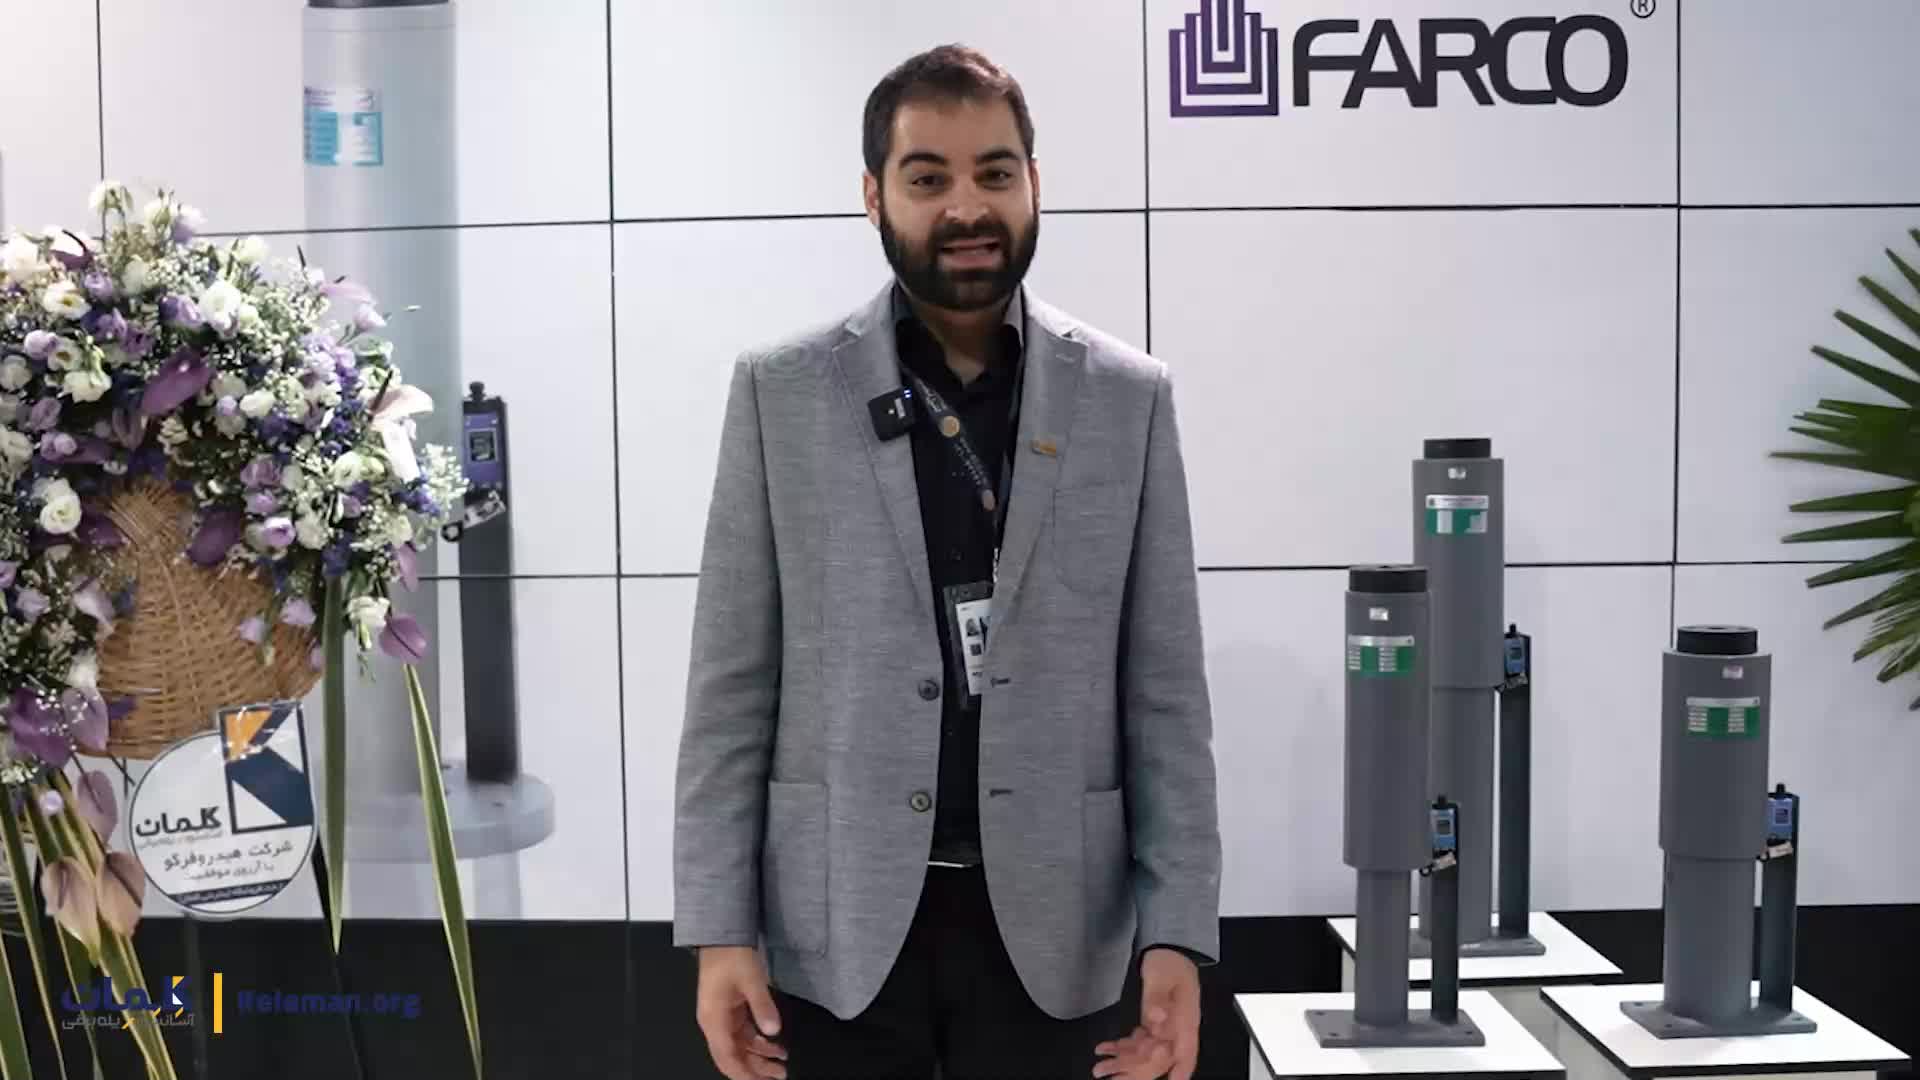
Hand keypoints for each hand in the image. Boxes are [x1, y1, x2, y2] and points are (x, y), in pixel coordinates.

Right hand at [695, 945, 787, 1079]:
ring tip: (781, 1064)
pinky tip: (774, 1044)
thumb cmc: (730, 954)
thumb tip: (773, 1031)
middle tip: (779, 1076)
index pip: (728, 1058)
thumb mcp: (751, 980)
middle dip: (755, 1070)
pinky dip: (758, 1042)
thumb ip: (763, 1007)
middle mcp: (714, 1022)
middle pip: (733, 1057)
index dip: (745, 1074)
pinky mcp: (729, 1011)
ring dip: (759, 1057)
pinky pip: (743, 1034)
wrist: (722, 935)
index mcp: (714, 1019)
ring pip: (739, 1047)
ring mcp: (721, 1017)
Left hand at [1093, 948, 1199, 1079]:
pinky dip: (1122, 1047)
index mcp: (1185, 1020)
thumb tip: (1157, 1019)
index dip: (1178, 1072)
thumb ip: (1158, 999)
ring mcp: (1164, 1027)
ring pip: (1146, 1053)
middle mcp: (1176, 1028)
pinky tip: (1105, 1049)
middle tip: (1111, 1078)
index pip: (1185, 1054)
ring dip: (1123, 1061)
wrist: (1167, 948)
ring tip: (1100, 1068)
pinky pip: (1139, 1041)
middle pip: (1160, 1059)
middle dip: (1136, 1072)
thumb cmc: (1169, 962)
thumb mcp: (1163, 977)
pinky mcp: (1153, 1022)